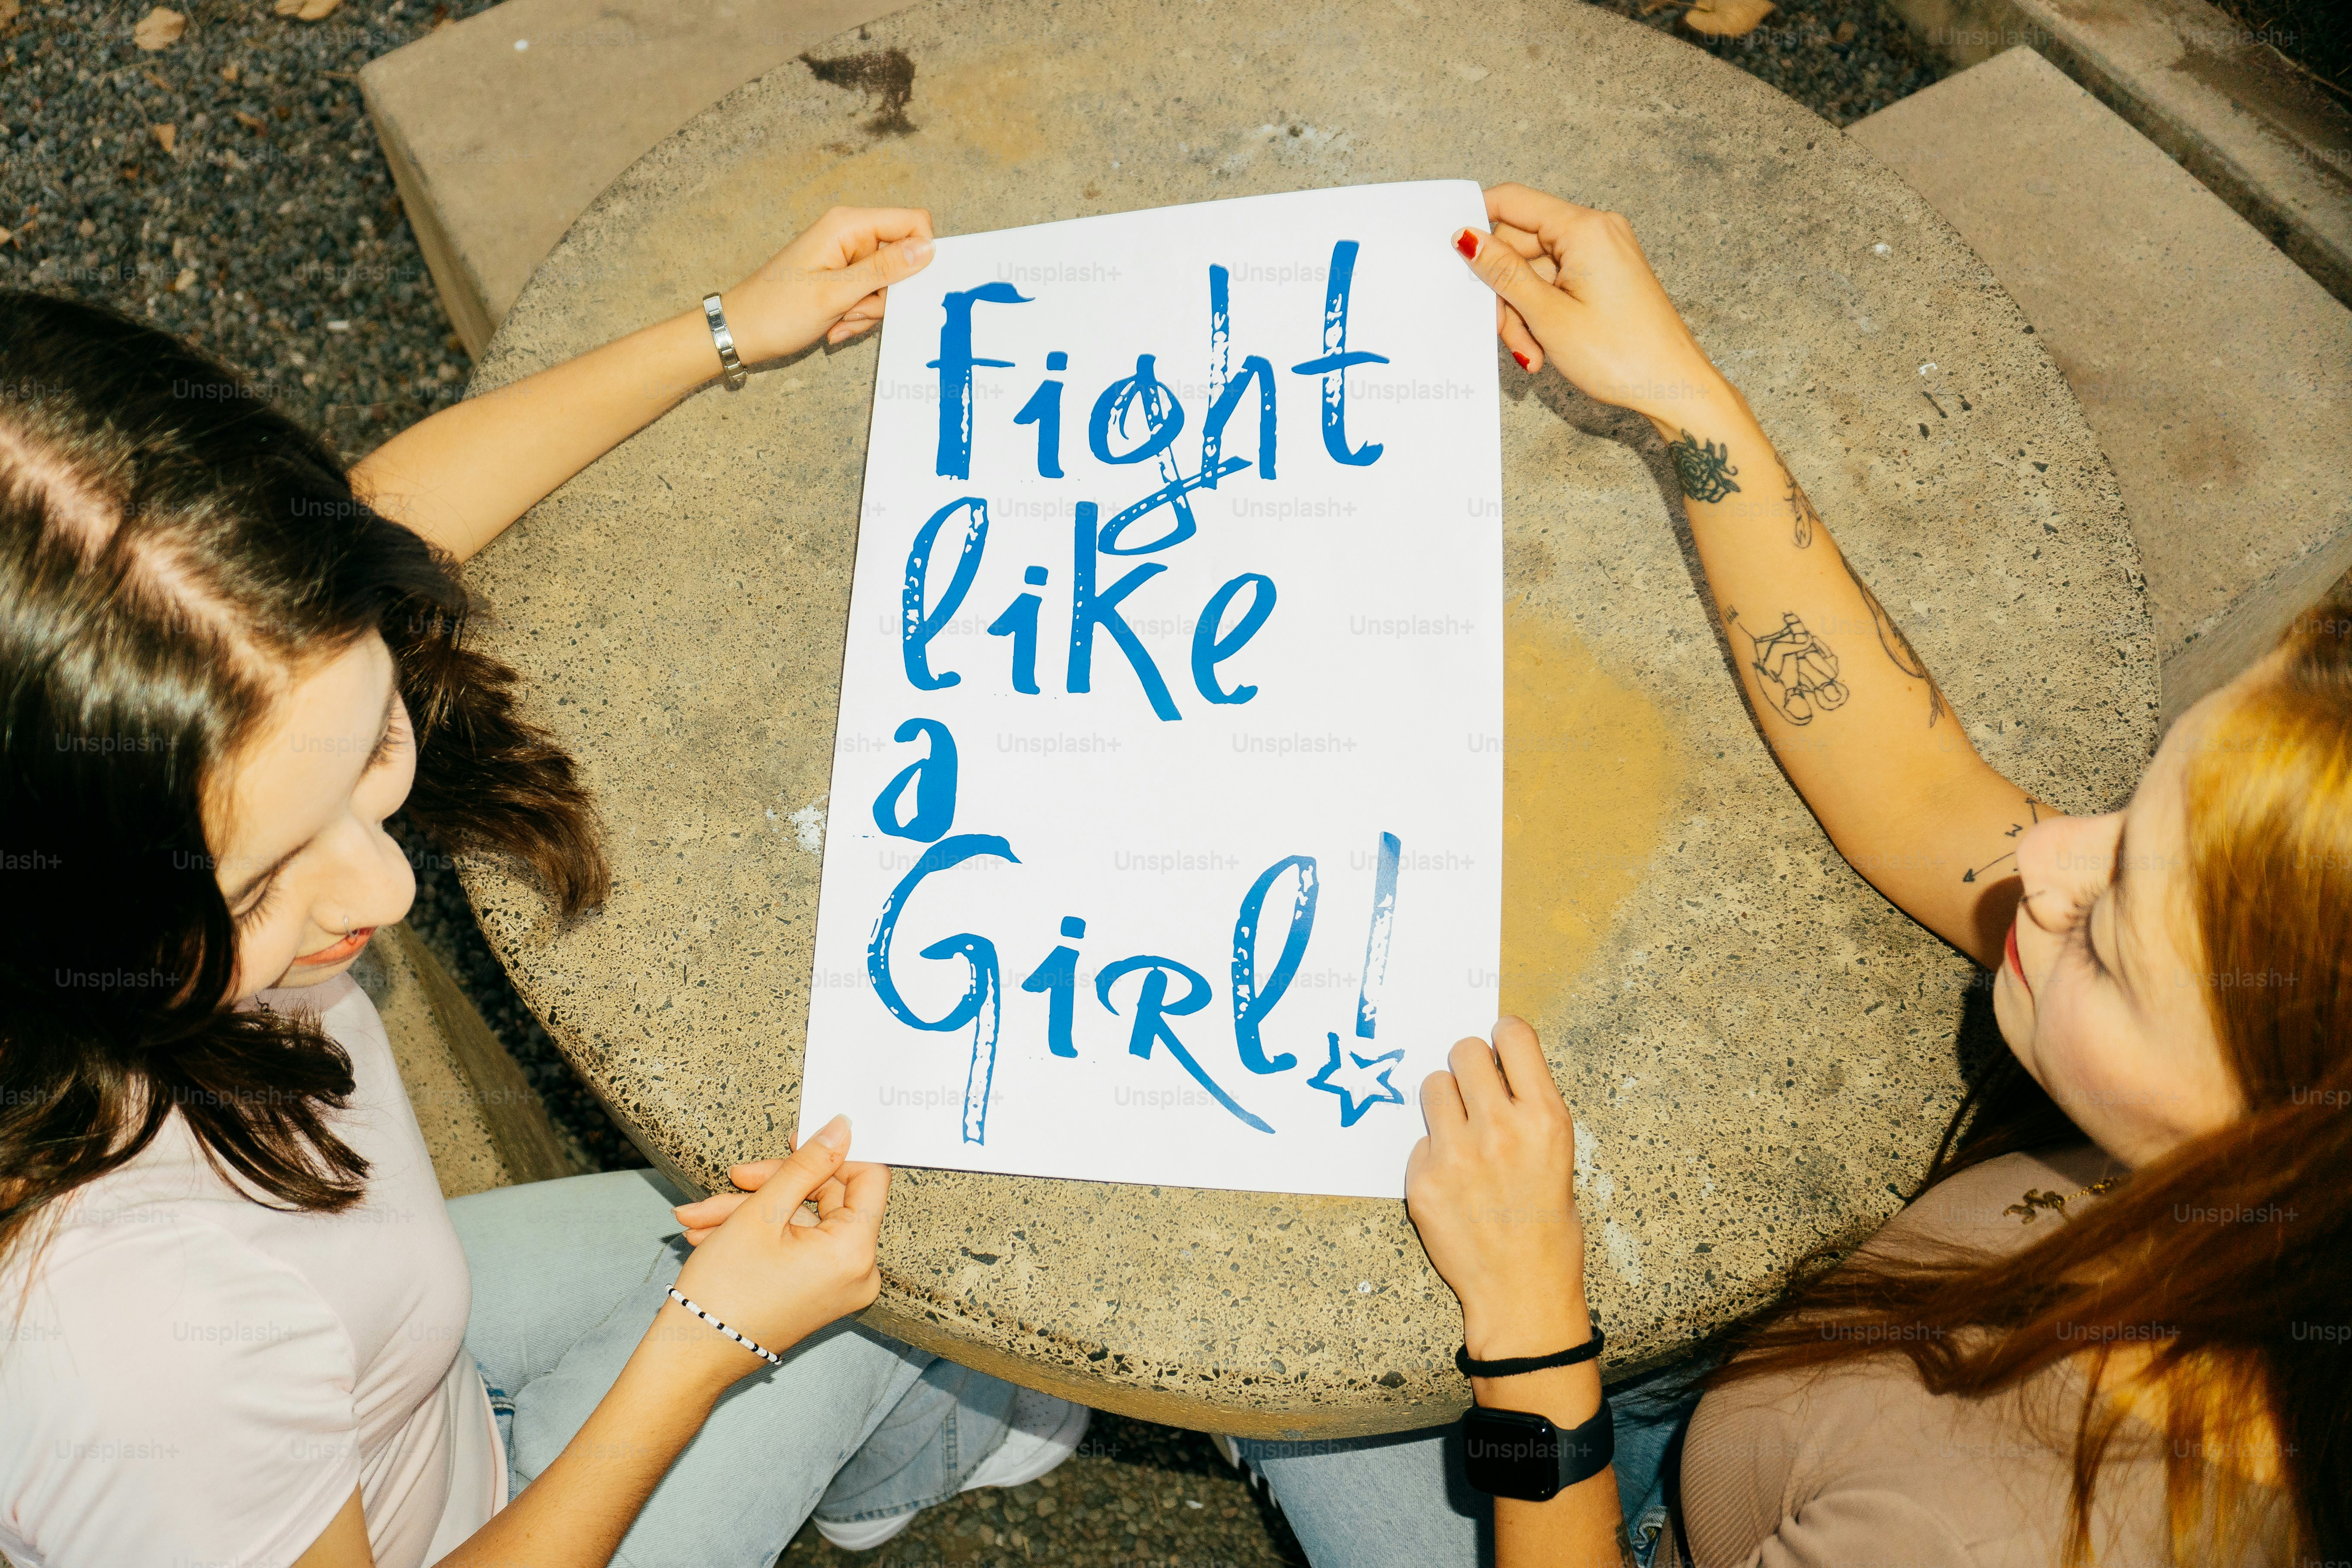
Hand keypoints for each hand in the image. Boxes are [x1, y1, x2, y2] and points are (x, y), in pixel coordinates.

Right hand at [659, 1114, 887, 1382]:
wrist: (689, 1359)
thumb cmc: (724, 1291)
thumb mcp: (763, 1213)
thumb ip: (808, 1164)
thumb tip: (844, 1126)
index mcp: (855, 1252)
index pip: (868, 1178)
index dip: (831, 1153)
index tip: (792, 1140)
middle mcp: (857, 1273)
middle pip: (827, 1199)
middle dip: (772, 1187)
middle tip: (732, 1178)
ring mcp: (837, 1286)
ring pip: (800, 1223)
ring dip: (750, 1212)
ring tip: (697, 1217)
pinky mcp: (816, 1293)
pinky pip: (795, 1248)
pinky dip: (757, 1236)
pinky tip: (709, 1234)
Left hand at [717, 206, 935, 364]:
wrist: (741, 332)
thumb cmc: (777, 311)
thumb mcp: (836, 294)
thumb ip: (884, 269)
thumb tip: (928, 249)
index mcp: (848, 225)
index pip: (913, 223)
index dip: (919, 256)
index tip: (900, 288)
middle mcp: (849, 234)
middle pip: (902, 259)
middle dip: (886, 294)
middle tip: (854, 310)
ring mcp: (846, 256)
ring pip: (888, 284)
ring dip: (869, 311)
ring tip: (838, 320)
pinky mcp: (842, 277)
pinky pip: (870, 296)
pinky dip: (858, 316)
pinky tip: (834, 325)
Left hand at [1405, 1018, 1591, 1358]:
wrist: (1522, 1292)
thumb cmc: (1547, 1226)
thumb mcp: (1557, 1155)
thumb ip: (1526, 1108)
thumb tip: (1494, 1068)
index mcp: (1544, 1118)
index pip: (1512, 1035)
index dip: (1502, 1038)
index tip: (1498, 1049)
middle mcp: (1500, 1127)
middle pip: (1464, 1051)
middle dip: (1469, 1067)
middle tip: (1476, 1096)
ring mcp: (1456, 1153)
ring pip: (1433, 1085)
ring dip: (1445, 1103)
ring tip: (1462, 1137)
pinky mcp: (1421, 1179)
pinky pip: (1419, 1139)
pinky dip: (1432, 1154)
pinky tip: (1453, 1183)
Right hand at [1452, 183, 1729, 429]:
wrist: (1674, 387)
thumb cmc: (1622, 355)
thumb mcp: (1547, 315)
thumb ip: (1503, 273)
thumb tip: (1466, 237)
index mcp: (1584, 228)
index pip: (1512, 202)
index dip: (1476, 224)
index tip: (1453, 257)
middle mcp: (1596, 231)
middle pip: (1520, 246)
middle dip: (1505, 294)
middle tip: (1507, 337)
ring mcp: (1601, 255)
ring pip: (1534, 272)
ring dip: (1523, 314)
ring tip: (1532, 353)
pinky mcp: (1603, 277)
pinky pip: (1555, 285)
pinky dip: (1543, 316)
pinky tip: (1545, 348)